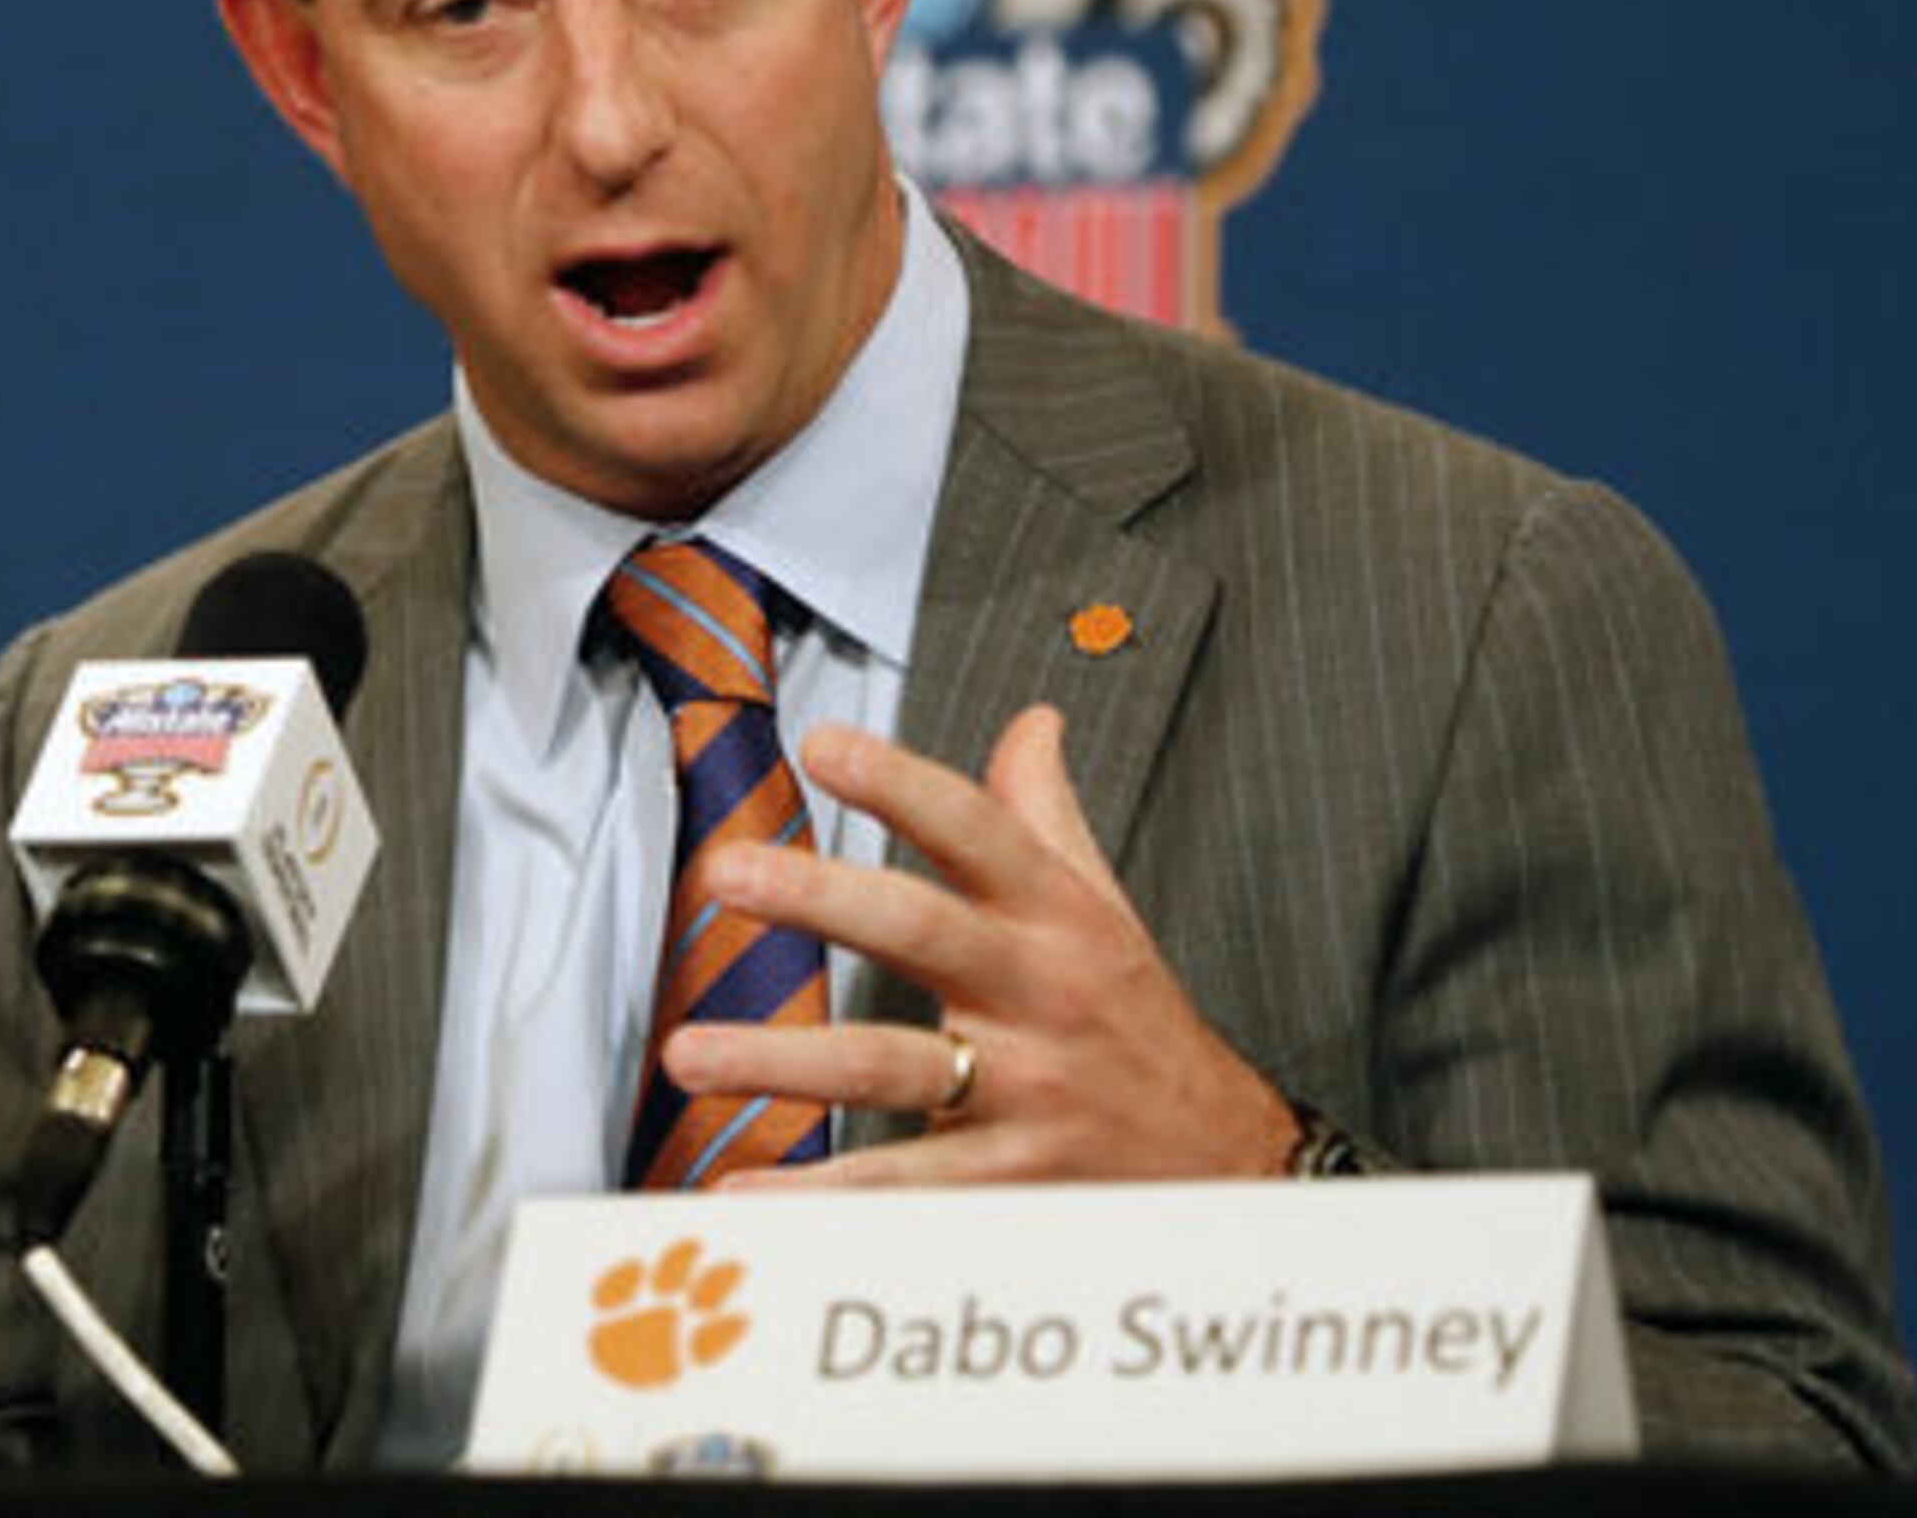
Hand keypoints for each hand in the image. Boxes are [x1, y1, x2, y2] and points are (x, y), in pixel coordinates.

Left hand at [662, 704, 1295, 1186]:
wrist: (1227, 1158)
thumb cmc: (1139, 1023)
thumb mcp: (1106, 908)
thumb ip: (1049, 816)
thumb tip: (1033, 722)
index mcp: (1054, 914)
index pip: (975, 830)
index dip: (900, 783)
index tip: (820, 743)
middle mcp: (1038, 991)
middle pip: (923, 930)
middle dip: (821, 898)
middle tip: (728, 874)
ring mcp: (1025, 1088)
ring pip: (896, 1065)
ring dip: (785, 1060)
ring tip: (689, 1052)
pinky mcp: (1011, 1179)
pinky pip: (905, 1186)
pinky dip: (821, 1195)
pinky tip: (743, 1192)